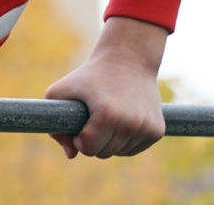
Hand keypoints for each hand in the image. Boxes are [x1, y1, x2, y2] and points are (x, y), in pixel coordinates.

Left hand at [44, 17, 166, 158]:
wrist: (129, 58)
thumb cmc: (91, 75)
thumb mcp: (62, 90)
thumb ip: (55, 126)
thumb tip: (71, 155)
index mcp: (107, 115)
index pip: (87, 148)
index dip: (79, 138)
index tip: (82, 121)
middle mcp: (131, 124)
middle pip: (103, 153)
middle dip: (94, 140)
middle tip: (94, 115)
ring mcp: (146, 128)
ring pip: (119, 152)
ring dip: (110, 140)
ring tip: (109, 113)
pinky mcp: (157, 130)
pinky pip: (133, 149)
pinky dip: (125, 140)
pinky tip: (122, 118)